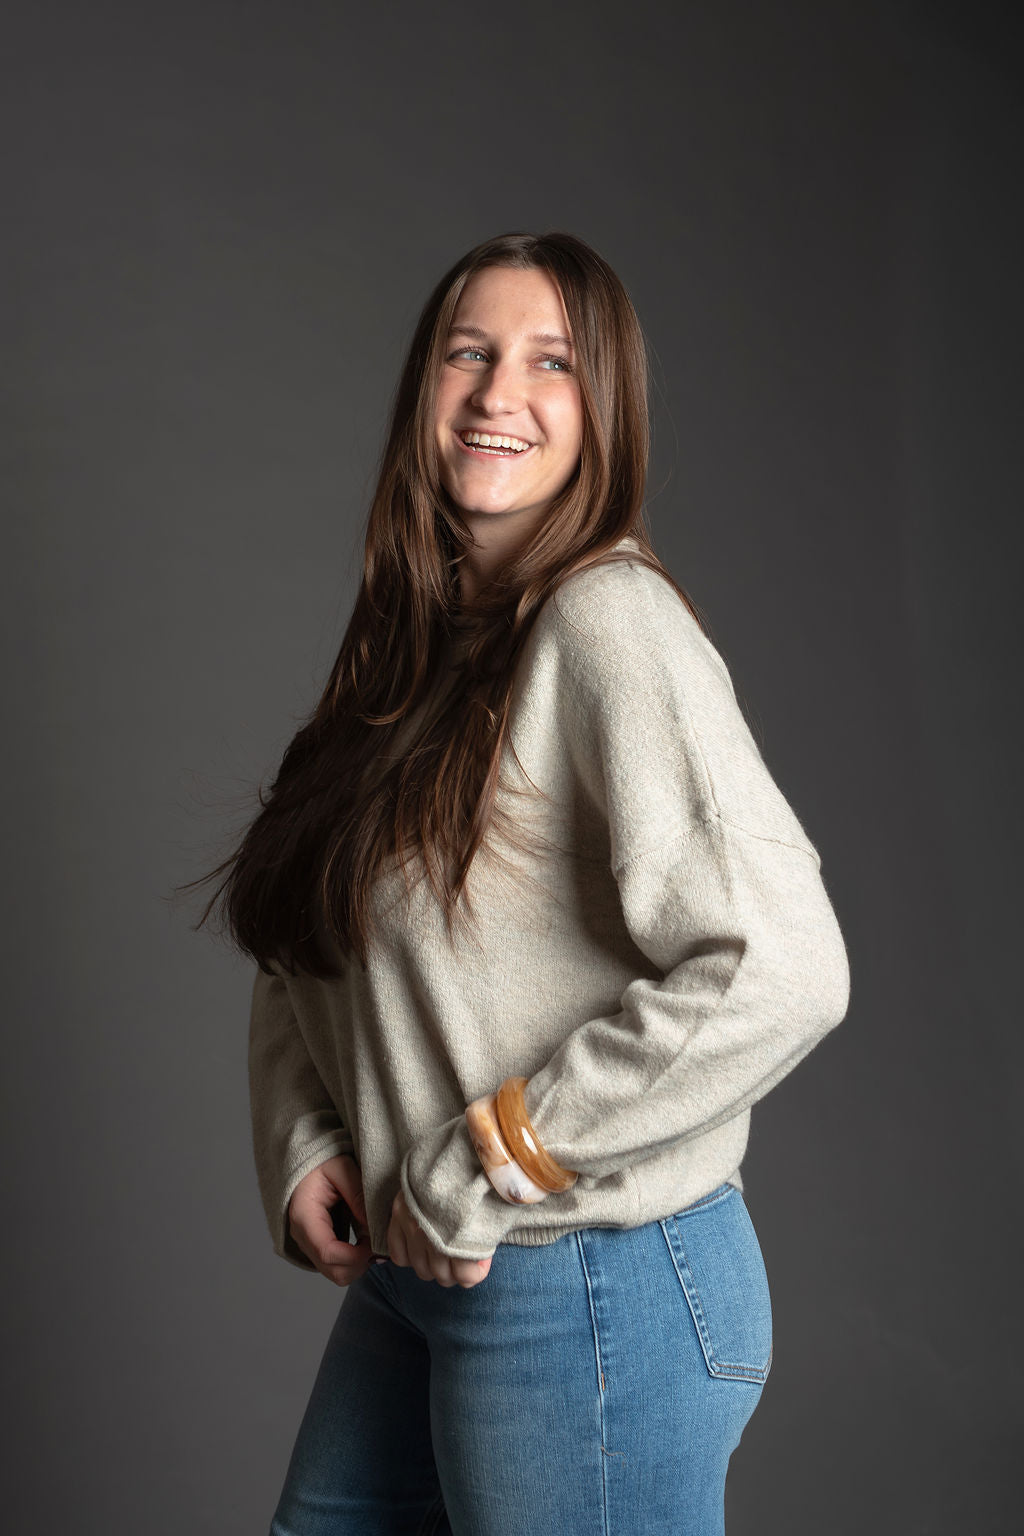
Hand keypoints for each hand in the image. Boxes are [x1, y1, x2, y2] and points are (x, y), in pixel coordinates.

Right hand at [287, 1154, 373, 1286]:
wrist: (306, 1165)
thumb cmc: (321, 1162)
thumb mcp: (342, 1169)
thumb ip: (358, 1195)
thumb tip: (375, 1226)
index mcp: (304, 1216)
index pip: (328, 1252)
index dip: (356, 1255)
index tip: (376, 1245)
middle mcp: (302, 1237)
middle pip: (334, 1271)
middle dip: (361, 1263)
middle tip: (378, 1241)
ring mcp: (308, 1245)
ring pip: (336, 1274)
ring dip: (359, 1263)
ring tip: (372, 1239)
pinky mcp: (316, 1248)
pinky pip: (336, 1266)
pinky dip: (354, 1260)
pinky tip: (365, 1241)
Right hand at [387, 1187, 492, 1287]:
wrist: (467, 1144)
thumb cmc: (484, 1177)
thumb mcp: (496, 1210)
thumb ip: (486, 1240)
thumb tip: (481, 1262)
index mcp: (460, 1234)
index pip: (466, 1276)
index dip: (477, 1270)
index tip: (483, 1258)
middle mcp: (432, 1233)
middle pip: (443, 1276)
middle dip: (457, 1270)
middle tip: (465, 1255)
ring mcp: (412, 1222)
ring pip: (422, 1270)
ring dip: (435, 1265)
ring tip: (446, 1250)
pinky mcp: (398, 1212)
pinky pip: (398, 1254)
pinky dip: (410, 1255)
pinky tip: (423, 1246)